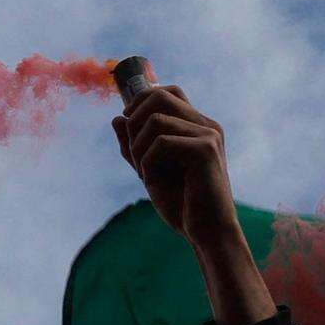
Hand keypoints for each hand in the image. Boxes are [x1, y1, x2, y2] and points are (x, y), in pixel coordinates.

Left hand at [111, 80, 237, 249]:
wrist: (207, 233)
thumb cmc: (182, 205)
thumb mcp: (150, 171)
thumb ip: (134, 146)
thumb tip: (116, 118)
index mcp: (198, 126)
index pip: (167, 91)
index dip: (140, 100)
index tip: (127, 123)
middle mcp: (206, 125)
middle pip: (159, 96)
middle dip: (134, 120)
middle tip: (132, 151)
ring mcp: (208, 135)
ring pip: (155, 120)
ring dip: (138, 147)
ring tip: (143, 173)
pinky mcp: (205, 150)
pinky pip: (161, 142)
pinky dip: (147, 162)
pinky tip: (152, 181)